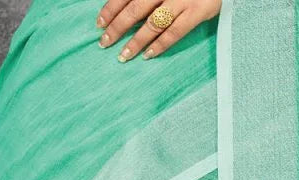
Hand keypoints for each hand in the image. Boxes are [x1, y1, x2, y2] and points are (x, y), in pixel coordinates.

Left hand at [96, 0, 220, 60]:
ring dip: (136, 41)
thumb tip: (125, 9)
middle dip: (117, 27)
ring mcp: (182, 0)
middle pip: (135, 9)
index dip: (110, 9)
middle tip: (104, 43)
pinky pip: (176, 32)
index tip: (99, 24)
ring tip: (123, 56)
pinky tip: (148, 55)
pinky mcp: (198, 11)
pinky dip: (161, 45)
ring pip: (153, 23)